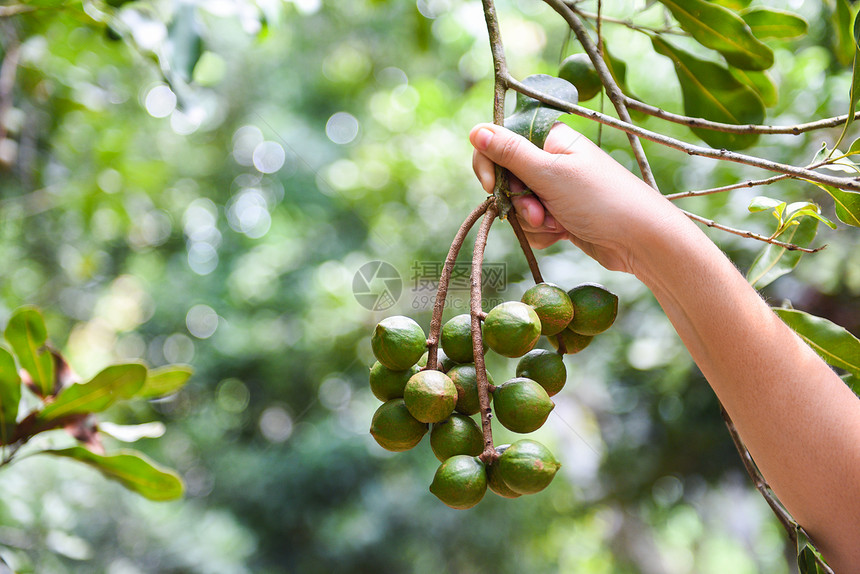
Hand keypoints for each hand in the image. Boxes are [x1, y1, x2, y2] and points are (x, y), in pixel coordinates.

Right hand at [470, 122, 673, 274]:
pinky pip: (534, 224)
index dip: (491, 165)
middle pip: (507, 178)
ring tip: (557, 224)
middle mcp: (552, 160)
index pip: (501, 142)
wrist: (640, 240)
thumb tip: (475, 130)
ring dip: (531, 221)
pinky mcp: (562, 215)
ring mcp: (557, 189)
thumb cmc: (600, 199)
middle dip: (517, 200)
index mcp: (551, 139)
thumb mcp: (549, 173)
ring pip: (518, 206)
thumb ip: (510, 153)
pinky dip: (543, 233)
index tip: (493, 186)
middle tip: (538, 211)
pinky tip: (563, 234)